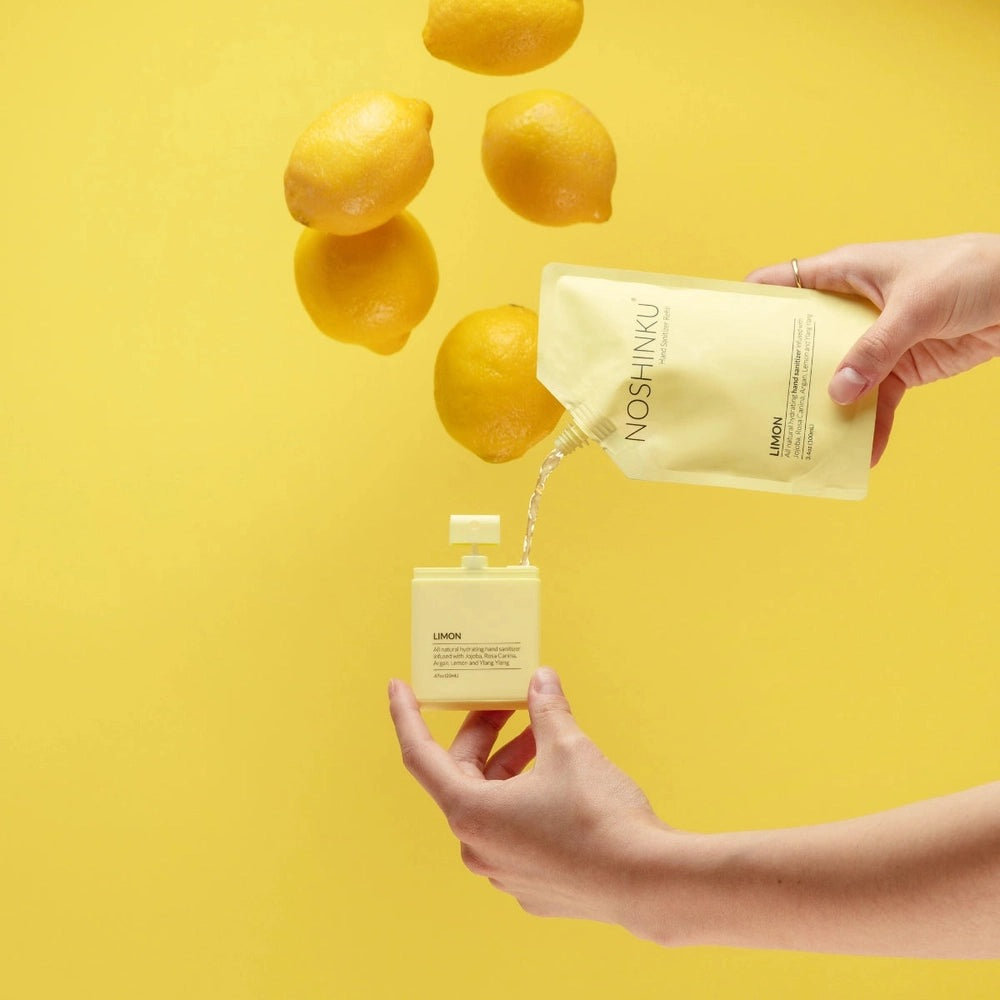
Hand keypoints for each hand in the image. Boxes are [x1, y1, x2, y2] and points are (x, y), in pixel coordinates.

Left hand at [388, 668, 668, 932]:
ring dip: (511, 769)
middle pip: (463, 778)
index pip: (420, 755)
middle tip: (508, 704)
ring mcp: (503, 873)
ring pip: (492, 806)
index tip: (398, 687)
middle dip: (484, 736)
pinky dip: (527, 802)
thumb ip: (547, 710)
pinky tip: (560, 785)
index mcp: (470, 811)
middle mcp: (477, 848)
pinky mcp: (532, 888)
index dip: (406, 716)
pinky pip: (516, 835)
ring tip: (545, 739)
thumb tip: (541, 680)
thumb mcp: (569, 748)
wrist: (649, 883)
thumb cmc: (600, 816)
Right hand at [747, 233, 999, 463]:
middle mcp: (852, 308)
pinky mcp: (901, 368)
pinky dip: (871, 428)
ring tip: (801, 439)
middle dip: (782, 372)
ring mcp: (874, 340)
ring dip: (824, 408)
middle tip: (753, 402)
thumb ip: (874, 350)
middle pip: (803, 342)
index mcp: (845, 273)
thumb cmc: (969, 271)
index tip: (722, 331)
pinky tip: (863, 454)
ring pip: (836, 378)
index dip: (752, 303)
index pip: (785, 283)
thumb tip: (838, 393)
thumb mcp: (914, 307)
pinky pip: (877, 402)